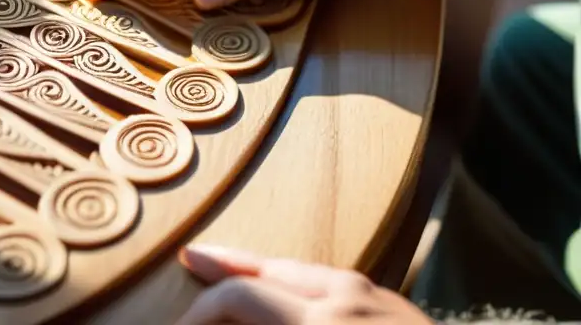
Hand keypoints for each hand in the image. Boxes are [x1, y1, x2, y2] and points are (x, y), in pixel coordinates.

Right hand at [176, 245, 433, 324]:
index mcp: (320, 324)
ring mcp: (374, 297)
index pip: (237, 297)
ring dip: (257, 270)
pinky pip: (331, 279)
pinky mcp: (396, 305)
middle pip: (261, 271)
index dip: (198, 315)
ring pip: (297, 268)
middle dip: (219, 274)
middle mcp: (343, 298)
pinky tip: (287, 288)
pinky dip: (296, 280)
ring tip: (226, 266)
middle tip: (189, 271)